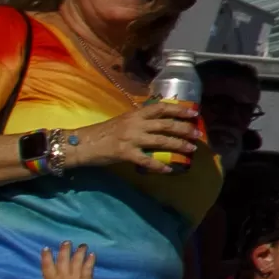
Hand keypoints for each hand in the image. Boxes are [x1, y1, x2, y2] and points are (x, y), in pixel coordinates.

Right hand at [20, 246, 96, 278]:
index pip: (47, 265)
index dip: (46, 256)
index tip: (46, 248)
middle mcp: (62, 276)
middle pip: (63, 260)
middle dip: (65, 250)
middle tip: (67, 242)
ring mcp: (74, 278)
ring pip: (77, 261)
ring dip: (80, 252)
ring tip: (83, 245)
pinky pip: (88, 269)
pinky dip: (90, 261)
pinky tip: (92, 254)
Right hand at [60, 102, 192, 178]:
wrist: (81, 144)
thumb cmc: (102, 132)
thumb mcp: (123, 120)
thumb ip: (139, 119)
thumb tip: (158, 120)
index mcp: (134, 114)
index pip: (161, 107)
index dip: (179, 109)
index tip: (194, 112)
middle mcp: (135, 124)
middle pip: (166, 124)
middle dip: (184, 129)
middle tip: (198, 134)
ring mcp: (131, 139)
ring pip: (161, 141)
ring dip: (178, 145)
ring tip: (191, 150)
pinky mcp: (125, 154)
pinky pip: (147, 161)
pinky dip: (160, 166)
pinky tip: (170, 170)